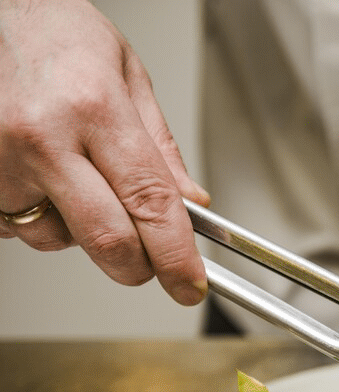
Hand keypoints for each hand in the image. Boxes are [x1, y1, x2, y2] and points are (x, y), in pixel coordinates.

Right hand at [0, 0, 208, 304]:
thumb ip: (161, 146)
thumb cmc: (52, 32)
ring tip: (76, 177)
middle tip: (151, 261)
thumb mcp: (126, 73)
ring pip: (58, 240)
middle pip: (108, 240)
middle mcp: (41, 138)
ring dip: (81, 230)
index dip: (177, 255)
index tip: (191, 284)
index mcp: (92, 107)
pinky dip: (39, 216)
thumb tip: (192, 203)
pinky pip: (16, 227)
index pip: (150, 202)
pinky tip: (41, 177)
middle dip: (139, 265)